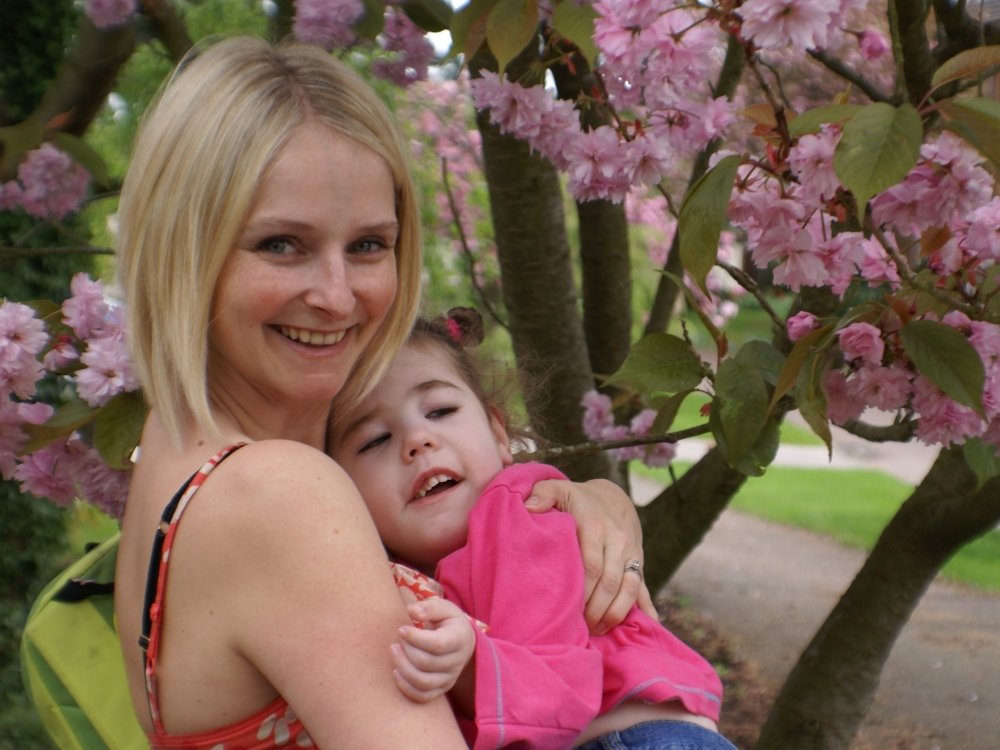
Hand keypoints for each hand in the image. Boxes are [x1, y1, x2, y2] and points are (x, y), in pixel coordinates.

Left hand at [391, 597, 475, 702]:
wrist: (461, 642)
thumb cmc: (448, 621)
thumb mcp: (443, 608)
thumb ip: (429, 607)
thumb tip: (412, 611)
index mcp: (460, 639)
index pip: (437, 645)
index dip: (416, 638)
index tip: (401, 629)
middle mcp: (457, 662)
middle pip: (426, 663)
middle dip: (406, 650)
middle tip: (398, 638)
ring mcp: (450, 678)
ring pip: (422, 682)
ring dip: (402, 667)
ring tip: (394, 651)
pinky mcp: (441, 689)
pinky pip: (422, 696)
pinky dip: (405, 687)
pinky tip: (396, 672)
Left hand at [526, 477, 655, 633]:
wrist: (613, 496)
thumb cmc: (577, 498)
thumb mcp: (559, 489)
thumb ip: (542, 494)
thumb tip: (527, 507)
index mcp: (595, 526)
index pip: (591, 564)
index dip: (582, 590)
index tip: (569, 610)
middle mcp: (617, 541)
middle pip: (610, 582)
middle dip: (597, 608)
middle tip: (581, 629)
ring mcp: (631, 552)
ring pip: (630, 587)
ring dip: (616, 613)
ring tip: (599, 631)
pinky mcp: (639, 561)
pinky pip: (644, 585)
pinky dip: (647, 607)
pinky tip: (647, 625)